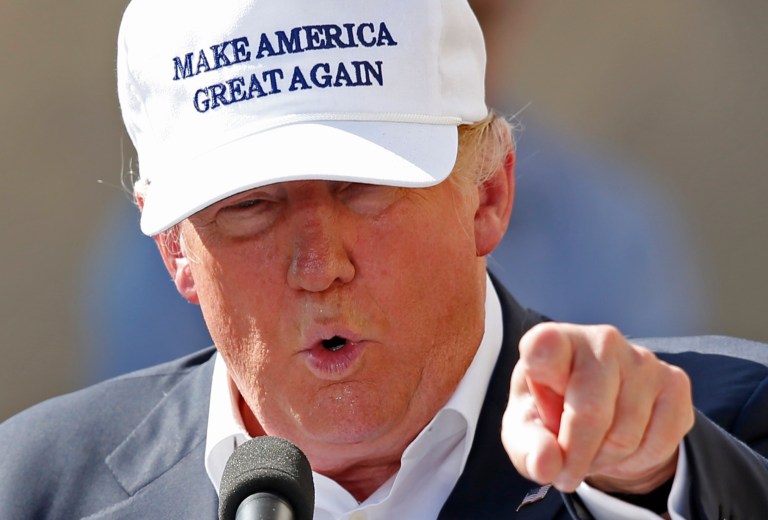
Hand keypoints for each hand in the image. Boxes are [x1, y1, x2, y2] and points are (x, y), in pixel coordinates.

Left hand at [502, 322, 693, 493]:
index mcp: (554, 343)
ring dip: (605, 460)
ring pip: (625, 436)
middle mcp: (601, 341)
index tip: (540, 371)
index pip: (546, 344)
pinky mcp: (675, 382)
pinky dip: (637, 462)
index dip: (542, 360)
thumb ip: (529, 448)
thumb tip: (546, 466)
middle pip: (590, 413)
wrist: (598, 410)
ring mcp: (642, 359)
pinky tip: (622, 448)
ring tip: (593, 451)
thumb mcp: (527, 432)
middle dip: (576, 456)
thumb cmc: (552, 414)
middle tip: (566, 473)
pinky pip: (659, 444)